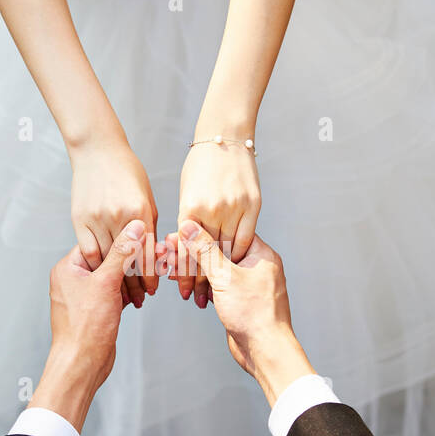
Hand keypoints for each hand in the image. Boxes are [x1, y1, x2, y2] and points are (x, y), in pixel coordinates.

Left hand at [30, 220, 147, 429]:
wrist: (82, 363)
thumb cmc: (85, 328)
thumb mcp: (106, 283)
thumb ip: (122, 253)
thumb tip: (135, 228)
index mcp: (68, 268)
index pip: (98, 242)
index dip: (122, 239)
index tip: (144, 236)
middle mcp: (73, 280)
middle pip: (107, 259)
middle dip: (132, 259)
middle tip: (155, 256)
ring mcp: (84, 296)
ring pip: (113, 278)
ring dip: (133, 277)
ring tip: (154, 273)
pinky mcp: (96, 311)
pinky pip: (114, 293)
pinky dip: (129, 292)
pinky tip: (144, 292)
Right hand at [70, 140, 158, 308]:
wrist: (97, 149)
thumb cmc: (126, 170)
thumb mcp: (147, 196)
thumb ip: (150, 225)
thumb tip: (154, 252)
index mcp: (141, 211)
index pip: (148, 253)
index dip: (150, 276)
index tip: (152, 290)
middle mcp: (120, 216)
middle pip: (128, 261)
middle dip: (134, 284)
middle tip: (139, 299)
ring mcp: (98, 218)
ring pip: (107, 260)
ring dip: (114, 279)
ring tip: (121, 293)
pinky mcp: (80, 218)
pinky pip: (88, 250)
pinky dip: (95, 265)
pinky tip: (100, 274)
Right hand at [168, 220, 314, 405]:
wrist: (265, 350)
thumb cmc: (255, 315)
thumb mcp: (225, 276)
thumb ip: (205, 251)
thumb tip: (190, 227)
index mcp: (261, 254)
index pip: (229, 232)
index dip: (203, 231)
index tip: (181, 231)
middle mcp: (257, 267)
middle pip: (220, 251)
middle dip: (193, 252)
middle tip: (169, 250)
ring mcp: (249, 284)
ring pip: (217, 270)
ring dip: (194, 270)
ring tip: (170, 267)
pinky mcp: (240, 300)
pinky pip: (218, 286)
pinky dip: (202, 285)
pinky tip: (184, 285)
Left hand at [175, 139, 260, 307]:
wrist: (226, 137)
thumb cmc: (201, 164)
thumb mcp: (186, 192)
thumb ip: (186, 220)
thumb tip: (181, 248)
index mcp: (190, 207)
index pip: (186, 250)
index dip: (184, 274)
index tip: (183, 291)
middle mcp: (212, 209)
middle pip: (207, 255)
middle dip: (202, 280)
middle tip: (198, 298)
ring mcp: (235, 207)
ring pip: (227, 250)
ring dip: (222, 273)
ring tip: (215, 290)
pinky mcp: (253, 204)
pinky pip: (246, 237)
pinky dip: (239, 254)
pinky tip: (234, 266)